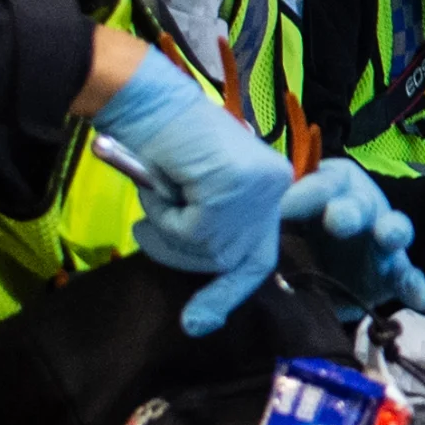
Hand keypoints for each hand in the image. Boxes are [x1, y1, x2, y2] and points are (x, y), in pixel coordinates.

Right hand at [88, 45, 295, 334]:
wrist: (148, 100)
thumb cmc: (162, 144)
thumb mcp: (196, 194)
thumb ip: (211, 227)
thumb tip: (212, 284)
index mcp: (272, 189)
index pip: (260, 256)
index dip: (228, 292)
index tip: (199, 324)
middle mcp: (277, 189)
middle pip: (236, 261)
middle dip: (186, 256)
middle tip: (148, 231)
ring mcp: (260, 188)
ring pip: (210, 250)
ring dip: (169, 230)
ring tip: (159, 191)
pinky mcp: (235, 186)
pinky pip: (192, 231)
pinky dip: (165, 214)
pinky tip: (164, 182)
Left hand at [280, 161, 424, 314]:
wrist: (309, 278)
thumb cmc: (291, 237)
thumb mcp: (278, 221)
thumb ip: (271, 216)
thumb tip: (245, 215)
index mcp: (330, 187)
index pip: (323, 183)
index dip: (307, 193)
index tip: (284, 209)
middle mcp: (362, 208)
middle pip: (361, 204)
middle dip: (350, 211)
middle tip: (337, 220)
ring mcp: (381, 242)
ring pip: (394, 230)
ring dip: (393, 232)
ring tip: (389, 238)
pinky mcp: (393, 275)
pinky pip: (410, 278)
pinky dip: (417, 287)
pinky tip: (423, 298)